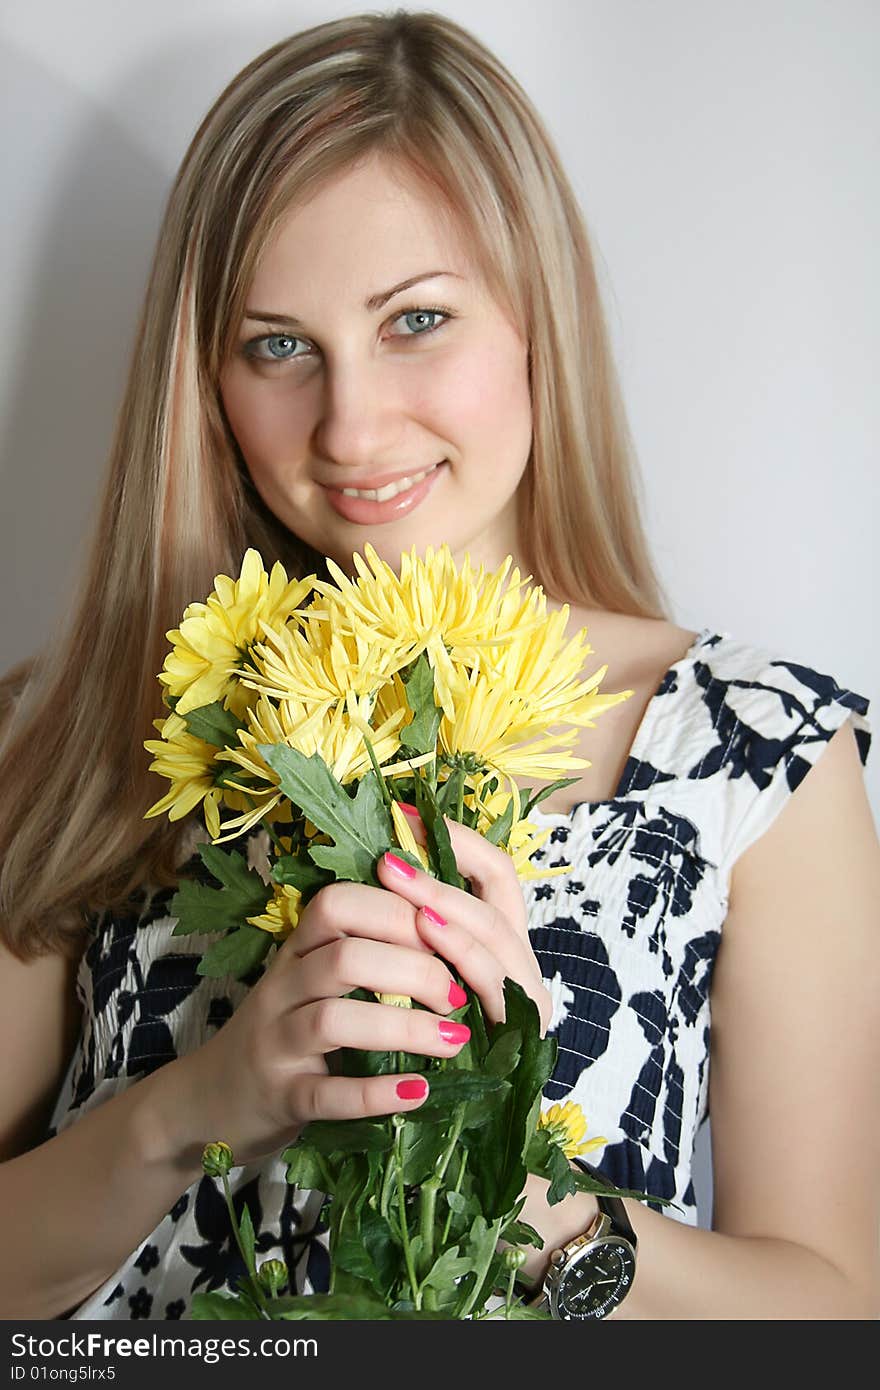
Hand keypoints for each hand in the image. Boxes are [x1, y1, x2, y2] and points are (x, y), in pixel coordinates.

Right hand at [176, 874, 474, 1165]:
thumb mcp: (313, 979)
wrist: (211, 1101)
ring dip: (404, 1029)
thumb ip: (363, 950)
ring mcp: (274, 1043)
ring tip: (454, 1039)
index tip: (445, 933)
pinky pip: (327, 1094)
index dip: (396, 911)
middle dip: (413, 969)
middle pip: (345, 957)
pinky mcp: (280, 1098)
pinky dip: (376, 1094)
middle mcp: (281, 988)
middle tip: (458, 994)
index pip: (338, 904)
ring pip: (333, 1021)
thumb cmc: (286, 1029)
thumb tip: (445, 924)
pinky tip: (418, 1092)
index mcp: (296, 950)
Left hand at [376, 808, 551, 1033]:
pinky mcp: (523, 1035)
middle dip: (440, 872)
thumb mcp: (421, 981)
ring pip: (495, 936)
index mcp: (503, 946)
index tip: (407, 816)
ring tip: (404, 886)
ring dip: (447, 906)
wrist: (450, 1136)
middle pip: (496, 900)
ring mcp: (528, 1001)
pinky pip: (492, 985)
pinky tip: (425, 936)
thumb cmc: (426, 1051)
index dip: (460, 840)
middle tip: (389, 856)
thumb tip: (381, 863)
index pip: (497, 875)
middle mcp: (523, 966)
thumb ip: (420, 932)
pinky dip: (459, 954)